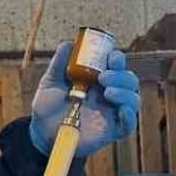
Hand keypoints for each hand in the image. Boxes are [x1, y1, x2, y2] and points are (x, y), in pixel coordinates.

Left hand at [30, 40, 139, 156]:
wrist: (42, 132)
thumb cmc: (48, 105)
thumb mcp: (51, 82)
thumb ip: (59, 63)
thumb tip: (69, 43)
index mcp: (98, 78)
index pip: (116, 65)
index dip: (117, 59)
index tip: (111, 57)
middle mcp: (108, 93)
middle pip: (129, 80)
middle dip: (121, 75)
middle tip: (103, 77)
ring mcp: (112, 112)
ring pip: (133, 99)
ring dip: (125, 93)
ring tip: (107, 92)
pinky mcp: (112, 130)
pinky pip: (129, 124)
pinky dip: (129, 115)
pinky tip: (121, 110)